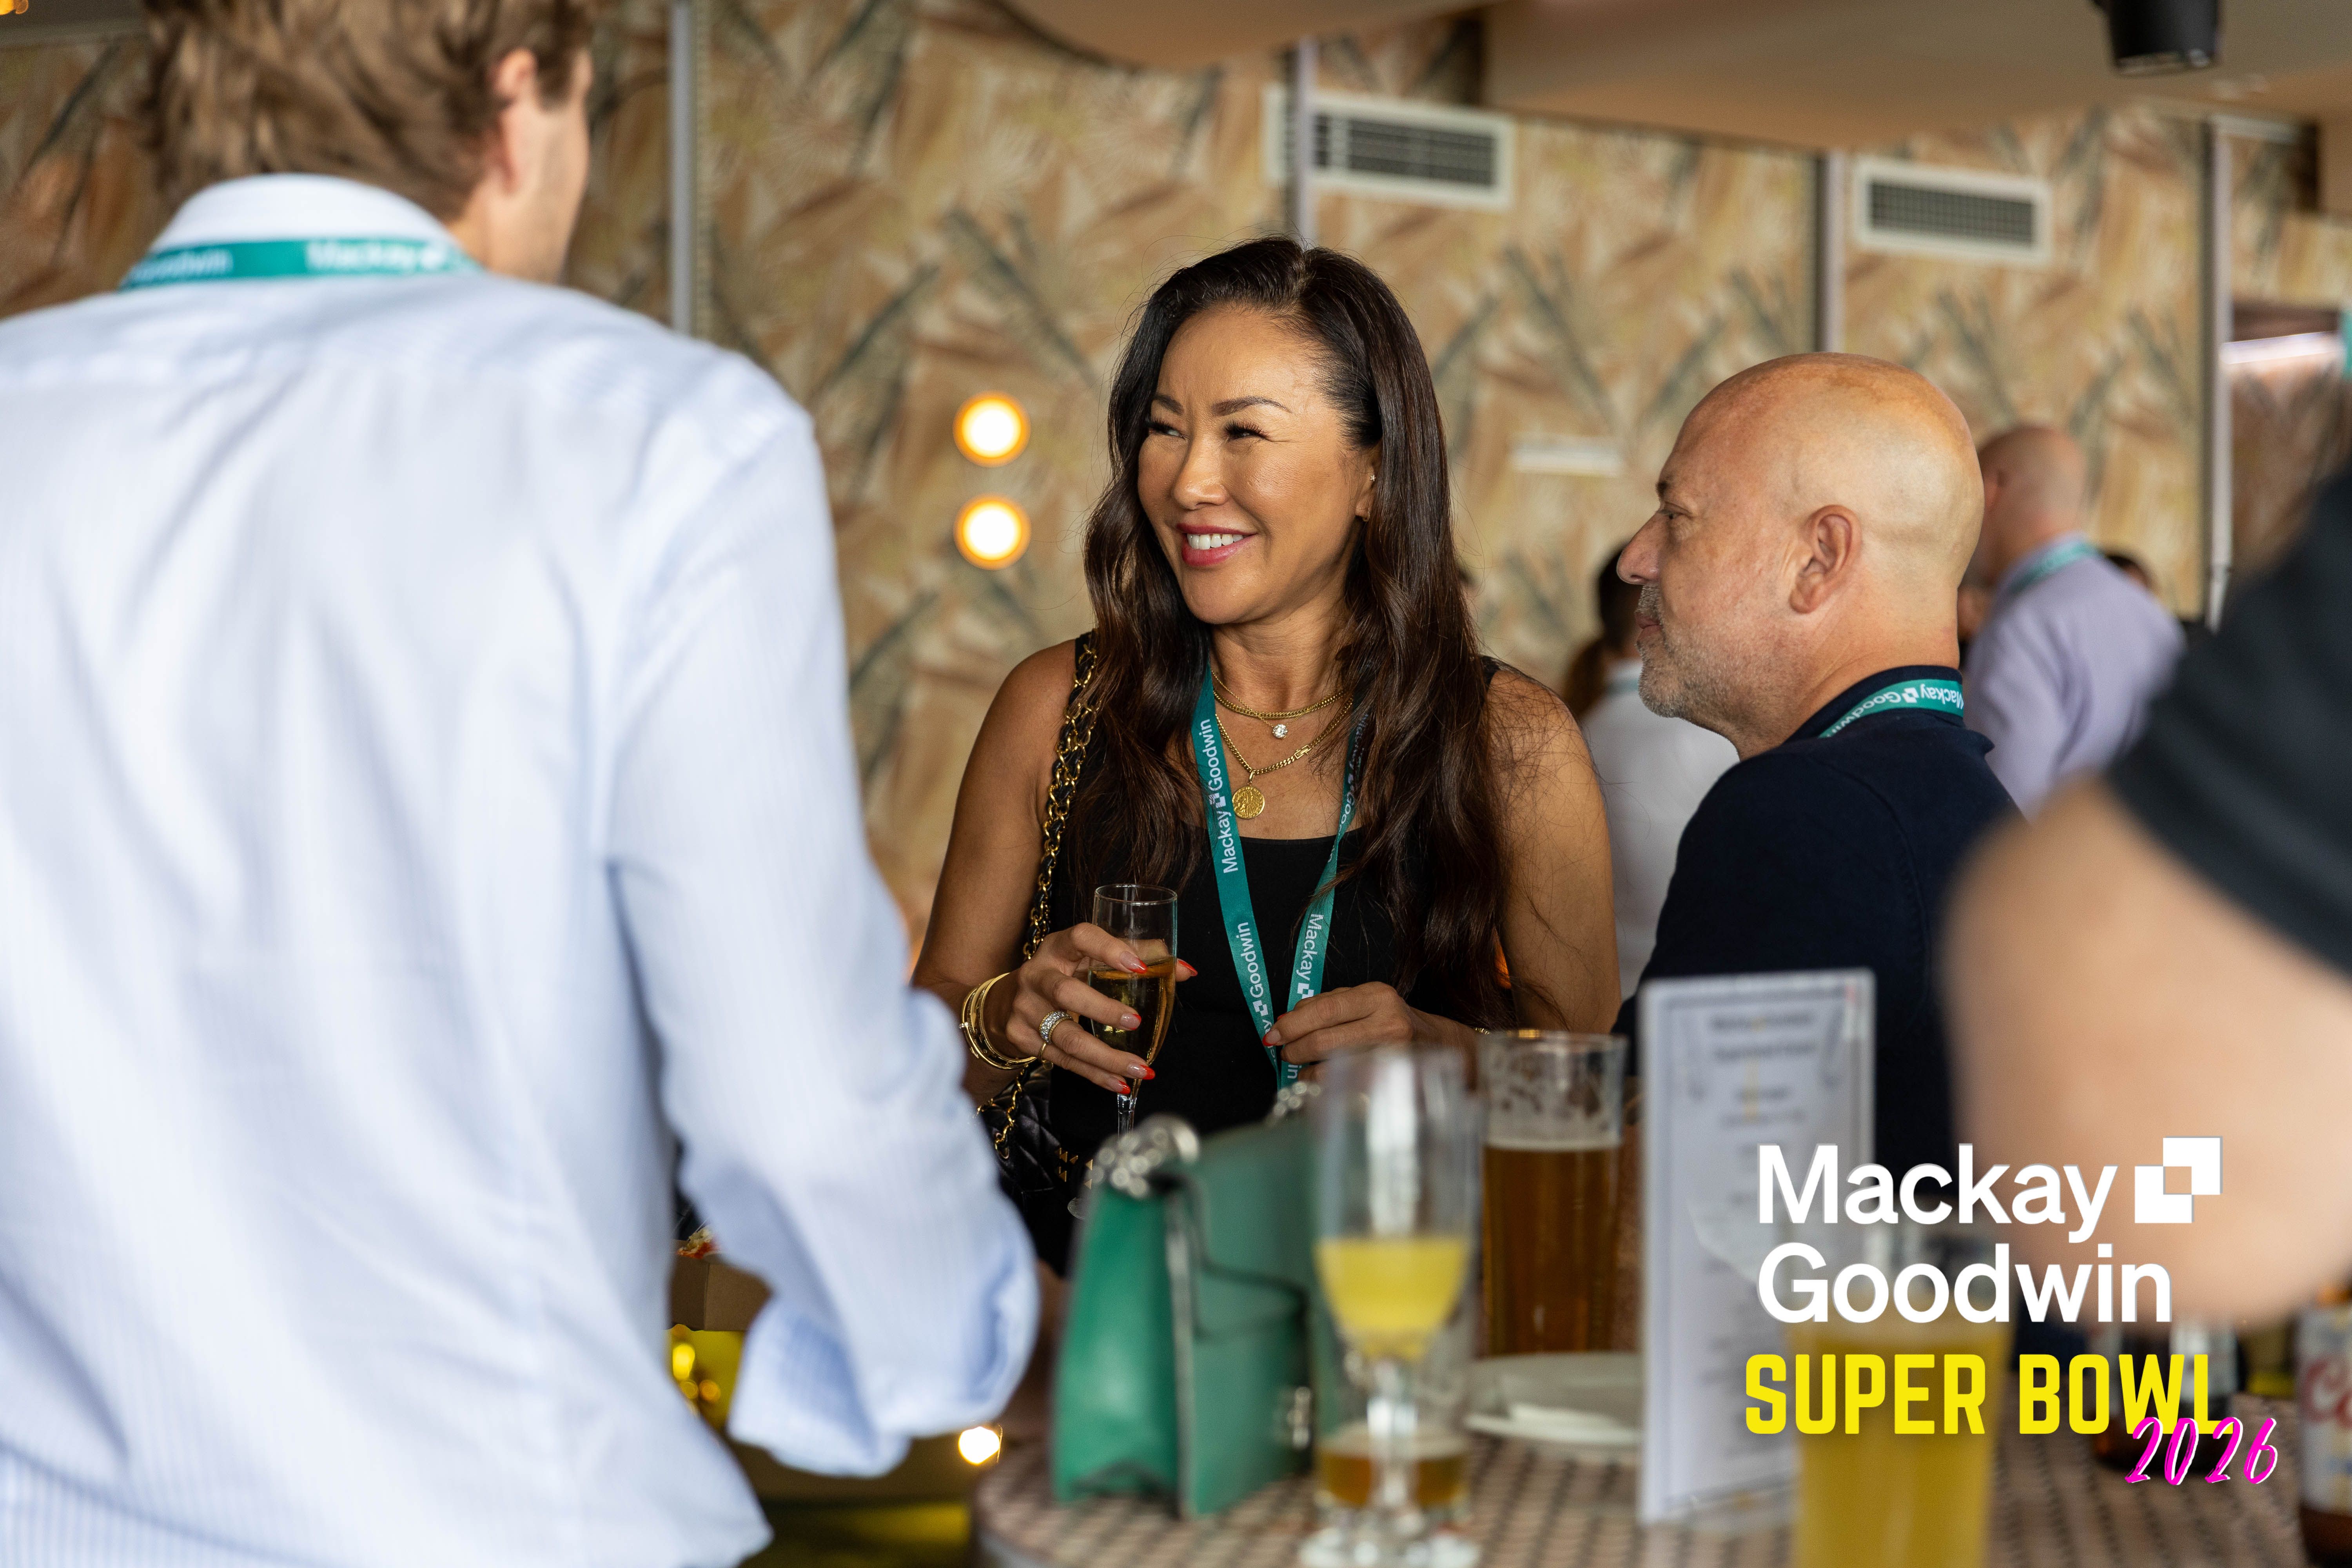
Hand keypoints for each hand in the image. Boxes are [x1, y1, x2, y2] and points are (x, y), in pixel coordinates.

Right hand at [989, 923, 1194, 1095]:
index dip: (1108, 949)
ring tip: (1138, 1068)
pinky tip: (1119, 1083)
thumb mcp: (1087, 959)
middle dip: (1102, 1009)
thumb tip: (1187, 971)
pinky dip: (1093, 1074)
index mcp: (1058, 948)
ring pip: (1066, 1036)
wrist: (1004, 1005)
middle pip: (1066, 992)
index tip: (1138, 967)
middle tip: (1136, 1022)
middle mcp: (1037, 975)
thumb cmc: (1061, 975)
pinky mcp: (1021, 1038)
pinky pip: (1062, 1060)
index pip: (1080, 937)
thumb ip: (1137, 957)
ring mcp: (1025, 1009)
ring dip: (1105, 1056)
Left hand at [1267, 982, 1437, 1074]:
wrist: (1438, 1044)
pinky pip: (1346, 1086)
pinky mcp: (1391, 1080)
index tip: (1273, 1035)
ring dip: (1307, 1072)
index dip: (1293, 1024)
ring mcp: (1391, 1055)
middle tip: (1285, 1053)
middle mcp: (1387, 1023)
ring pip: (1332, 1067)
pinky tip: (1321, 1081)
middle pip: (1324, 1040)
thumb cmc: (1391, 1021)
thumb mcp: (1364, 1001)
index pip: (1324, 1009)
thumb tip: (1286, 1020)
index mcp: (1376, 996)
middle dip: (1294, 1049)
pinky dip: (1325, 1085)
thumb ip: (1327, 1004)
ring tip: (1303, 1069)